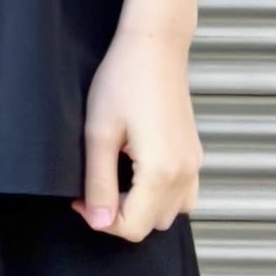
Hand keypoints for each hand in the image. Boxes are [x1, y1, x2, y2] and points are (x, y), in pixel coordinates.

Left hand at [75, 22, 200, 240]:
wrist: (154, 47)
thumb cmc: (122, 81)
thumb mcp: (99, 133)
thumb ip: (99, 183)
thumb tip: (99, 222)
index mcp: (161, 171)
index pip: (132, 228)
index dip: (101, 220)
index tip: (81, 197)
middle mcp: (185, 173)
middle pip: (152, 225)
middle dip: (120, 215)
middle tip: (95, 186)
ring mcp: (194, 164)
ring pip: (170, 213)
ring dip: (142, 208)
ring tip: (117, 180)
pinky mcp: (195, 153)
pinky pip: (183, 194)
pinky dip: (161, 196)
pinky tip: (138, 173)